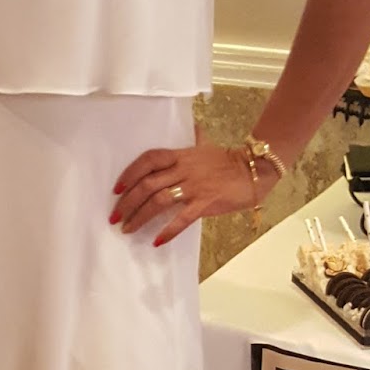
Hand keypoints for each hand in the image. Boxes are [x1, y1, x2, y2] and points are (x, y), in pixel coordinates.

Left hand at [111, 130, 259, 245]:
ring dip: (140, 216)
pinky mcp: (206, 203)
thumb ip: (194, 138)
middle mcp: (184, 169)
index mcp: (181, 155)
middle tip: (115, 217)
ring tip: (128, 229)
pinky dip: (169, 230)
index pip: (149, 159)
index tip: (116, 189)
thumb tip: (192, 128)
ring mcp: (194, 186)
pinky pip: (183, 218)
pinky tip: (157, 240)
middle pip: (148, 184)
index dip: (130, 173)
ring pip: (159, 200)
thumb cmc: (228, 161)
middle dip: (128, 202)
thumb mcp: (206, 146)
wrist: (254, 170)